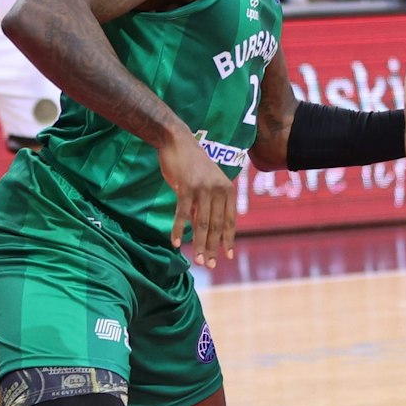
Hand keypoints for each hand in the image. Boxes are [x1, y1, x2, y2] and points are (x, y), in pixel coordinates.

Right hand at [157, 132, 237, 266]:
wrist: (177, 141)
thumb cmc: (191, 165)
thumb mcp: (205, 185)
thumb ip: (207, 206)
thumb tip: (203, 231)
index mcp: (228, 190)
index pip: (230, 220)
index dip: (228, 239)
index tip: (228, 255)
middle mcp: (219, 190)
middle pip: (216, 225)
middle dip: (212, 247)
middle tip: (209, 264)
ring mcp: (203, 189)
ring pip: (201, 223)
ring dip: (199, 244)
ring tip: (197, 260)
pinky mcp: (186, 187)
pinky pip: (182, 213)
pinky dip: (178, 229)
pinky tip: (175, 242)